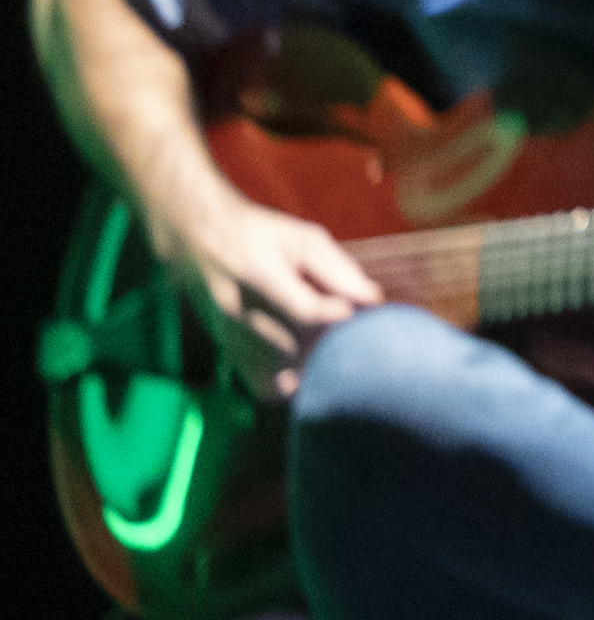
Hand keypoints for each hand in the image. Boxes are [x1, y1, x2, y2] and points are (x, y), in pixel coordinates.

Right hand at [154, 191, 381, 399]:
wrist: (195, 239)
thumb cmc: (261, 235)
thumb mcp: (301, 237)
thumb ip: (337, 269)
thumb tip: (373, 300)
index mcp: (258, 273)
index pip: (303, 311)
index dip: (335, 318)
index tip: (353, 314)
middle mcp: (237, 309)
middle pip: (292, 347)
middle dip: (326, 345)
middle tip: (346, 333)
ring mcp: (227, 334)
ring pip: (277, 371)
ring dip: (308, 364)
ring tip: (324, 343)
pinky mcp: (226, 350)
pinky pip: (260, 384)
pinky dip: (288, 382)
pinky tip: (303, 365)